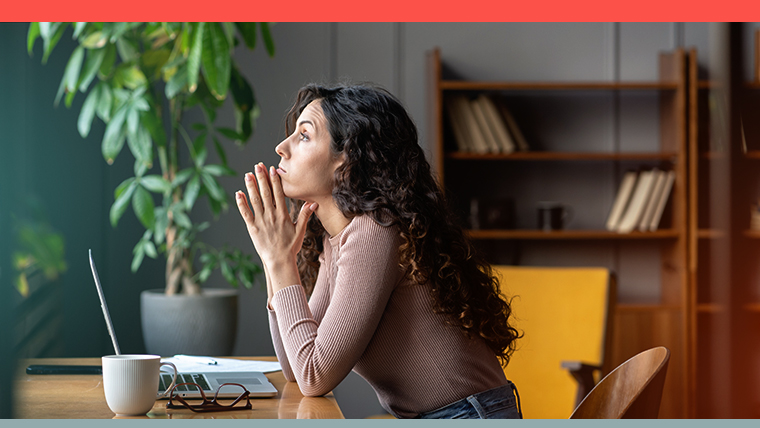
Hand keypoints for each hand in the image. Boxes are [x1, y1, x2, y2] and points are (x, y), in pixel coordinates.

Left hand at [236, 162, 316, 293]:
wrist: (279, 261)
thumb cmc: (291, 247)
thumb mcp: (300, 230)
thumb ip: (305, 215)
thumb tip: (313, 203)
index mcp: (283, 215)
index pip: (278, 194)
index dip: (275, 181)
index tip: (272, 169)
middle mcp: (271, 216)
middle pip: (266, 193)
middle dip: (262, 178)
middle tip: (258, 165)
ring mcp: (261, 221)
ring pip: (255, 200)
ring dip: (251, 187)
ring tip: (248, 175)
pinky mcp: (252, 228)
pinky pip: (246, 213)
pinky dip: (241, 203)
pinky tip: (238, 194)